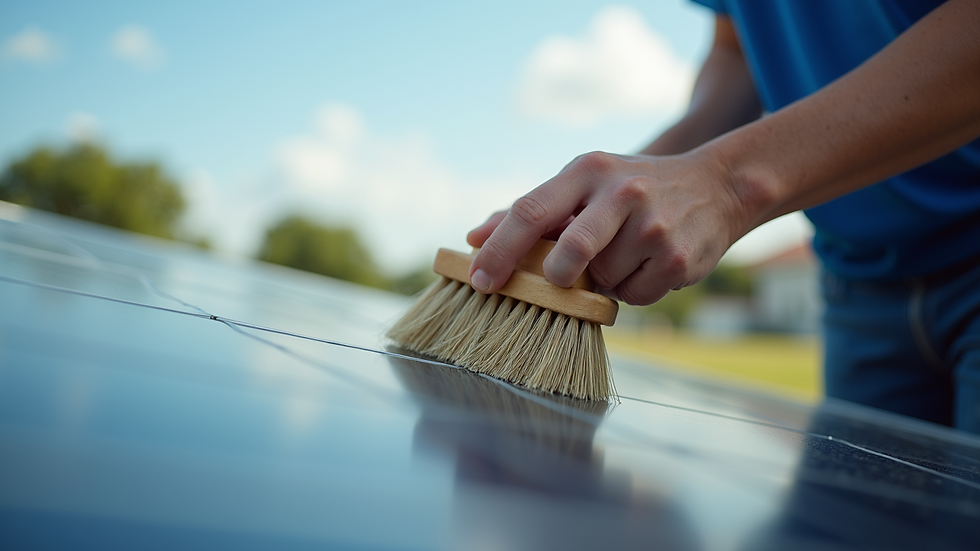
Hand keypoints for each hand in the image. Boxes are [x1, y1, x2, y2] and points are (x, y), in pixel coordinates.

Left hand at [467, 150, 752, 304]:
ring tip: (623, 254)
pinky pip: (632, 297)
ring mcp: (653, 226)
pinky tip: (647, 264)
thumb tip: (474, 237)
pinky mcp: (676, 258)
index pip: (530, 210)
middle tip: (560, 278)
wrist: (717, 187)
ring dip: (602, 282)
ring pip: (601, 281)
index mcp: (587, 170)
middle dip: (557, 276)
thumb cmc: (632, 189)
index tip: (479, 280)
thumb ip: (533, 210)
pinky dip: (630, 290)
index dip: (499, 250)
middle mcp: (621, 192)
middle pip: (569, 253)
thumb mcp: (584, 184)